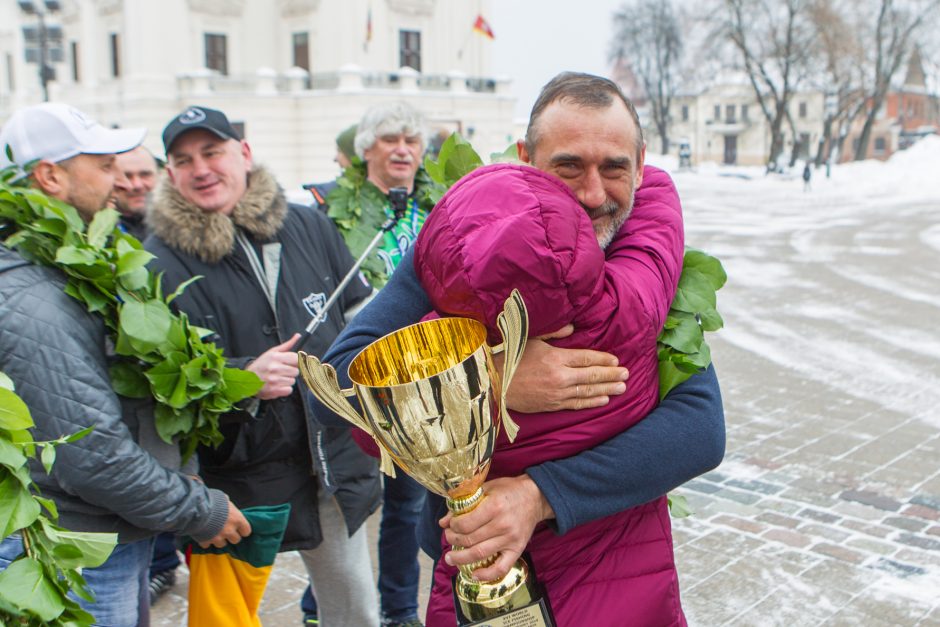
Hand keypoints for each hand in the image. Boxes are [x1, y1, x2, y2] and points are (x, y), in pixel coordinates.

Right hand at [201, 501, 251, 547]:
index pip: (247, 531)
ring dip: (218, 540)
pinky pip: (207, 545)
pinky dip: (205, 541)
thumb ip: (227, 503)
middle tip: (226, 531)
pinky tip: (203, 535)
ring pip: (222, 544)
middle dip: (231, 536)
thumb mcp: (224, 499)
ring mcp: (218, 538)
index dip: (243, 530)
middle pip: (236, 540)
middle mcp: (230, 531)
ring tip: (214, 533)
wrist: (197, 508)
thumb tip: (226, 500)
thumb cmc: (213, 501)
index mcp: (237, 520)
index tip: (239, 529)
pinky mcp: (206, 541)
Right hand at [246, 333, 300, 399]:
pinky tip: (277, 385)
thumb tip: (298, 336)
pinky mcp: (274, 390)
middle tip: (281, 371)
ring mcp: (274, 380)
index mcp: (275, 357)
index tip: (291, 363)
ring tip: (278, 378)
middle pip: (296, 371)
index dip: (295, 362)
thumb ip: (287, 345)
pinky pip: (289, 390)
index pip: (297, 359)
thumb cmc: (261, 365)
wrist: (247, 379)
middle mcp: (275, 368)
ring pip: (293, 381)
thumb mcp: (272, 352)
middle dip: (290, 372)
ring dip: (287, 381)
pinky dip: (285, 389)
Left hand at [441, 475, 553, 580]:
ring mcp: (510, 539)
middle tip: (448, 537)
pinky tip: (474, 575)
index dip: (453, 527)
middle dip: (453, 540)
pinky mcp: (517, 549)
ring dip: (461, 558)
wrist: (535, 497)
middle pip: (469, 539)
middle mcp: (502, 524)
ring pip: (479, 554)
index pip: (465, 524)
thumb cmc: (509, 491)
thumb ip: (464, 503)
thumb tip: (443, 521)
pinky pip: (501, 568)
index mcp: (494, 506)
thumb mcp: (486, 488)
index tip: (450, 525)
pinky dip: (486, 575)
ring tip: (450, 558)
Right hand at [500, 325, 628, 412]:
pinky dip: (592, 402)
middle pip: (592, 375)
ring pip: (588, 391)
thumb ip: (553, 332)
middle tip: (626, 374)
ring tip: (622, 388)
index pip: (587, 358)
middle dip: (611, 375)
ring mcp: (557, 393)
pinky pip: (577, 404)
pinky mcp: (552, 405)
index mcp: (555, 357)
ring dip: (607, 389)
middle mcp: (560, 376)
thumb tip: (572, 328)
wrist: (494, 383)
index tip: (616, 360)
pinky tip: (604, 400)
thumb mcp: (531, 338)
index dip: (604, 359)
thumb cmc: (511, 358)